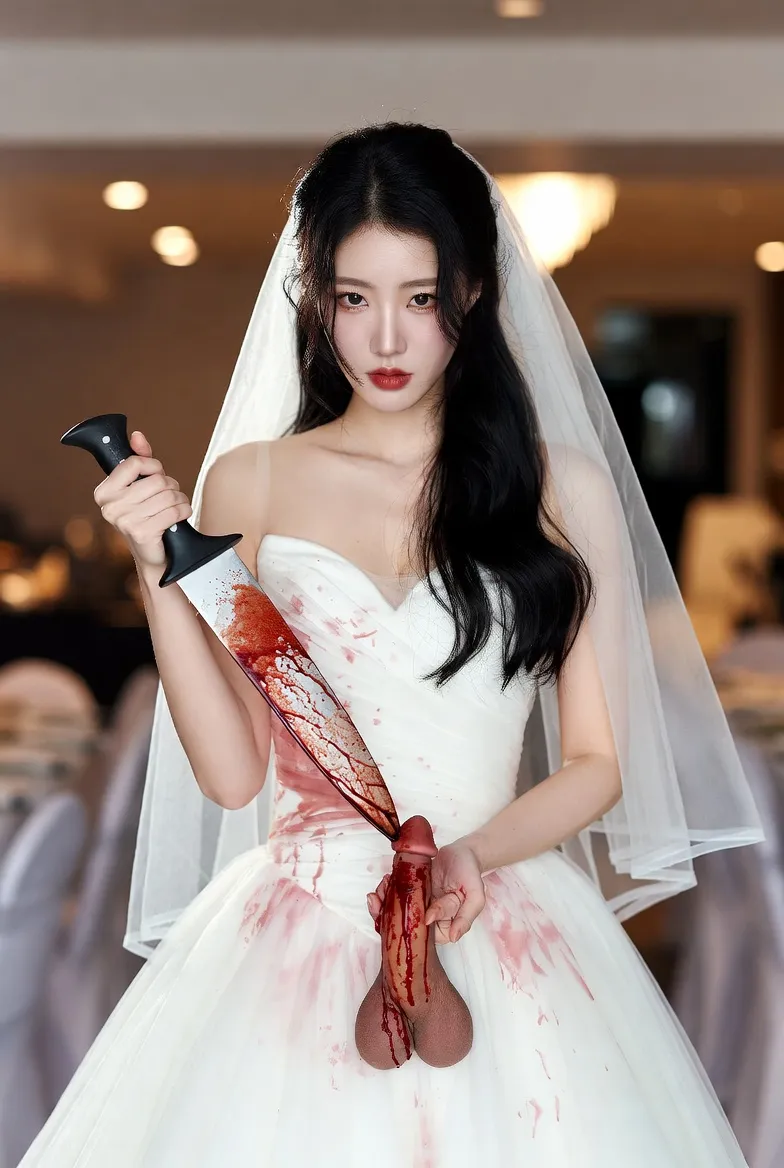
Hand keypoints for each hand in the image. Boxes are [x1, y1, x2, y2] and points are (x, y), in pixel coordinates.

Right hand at [92, 430, 191, 571]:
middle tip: (167, 498)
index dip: (153, 466)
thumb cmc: (148, 516)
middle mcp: (109, 506)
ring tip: (174, 508)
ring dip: (179, 500)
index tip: (156, 474)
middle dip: (170, 487)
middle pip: (156, 480)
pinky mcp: (142, 533)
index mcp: (104, 492)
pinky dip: (183, 512)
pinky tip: (178, 518)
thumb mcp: (141, 486)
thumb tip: (137, 435)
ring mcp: (124, 521)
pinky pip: (173, 511)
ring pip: (168, 495)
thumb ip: (139, 459)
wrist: (154, 555)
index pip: (135, 463)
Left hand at [366, 840, 485, 944]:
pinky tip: (384, 882)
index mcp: (445, 925)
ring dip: (384, 901)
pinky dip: (386, 891)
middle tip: (378, 899)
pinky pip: (396, 896)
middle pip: (406, 925)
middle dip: (388, 914)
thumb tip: (453, 937)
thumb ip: (466, 917)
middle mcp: (429, 918)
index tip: (405, 913)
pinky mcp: (410, 891)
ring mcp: (418, 904)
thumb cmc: (471, 873)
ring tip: (382, 887)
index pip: (425, 934)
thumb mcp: (475, 896)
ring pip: (397, 912)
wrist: (463, 852)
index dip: (411, 925)